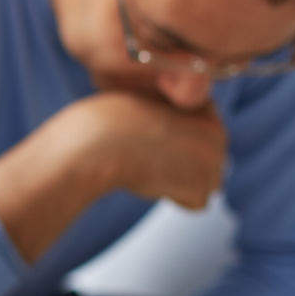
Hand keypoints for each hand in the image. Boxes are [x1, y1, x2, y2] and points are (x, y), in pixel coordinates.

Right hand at [0, 90, 226, 262]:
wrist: (83, 145)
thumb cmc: (91, 128)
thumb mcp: (123, 108)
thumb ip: (150, 115)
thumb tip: (163, 129)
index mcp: (188, 96)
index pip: (197, 132)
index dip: (168, 144)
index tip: (142, 140)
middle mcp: (208, 118)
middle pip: (205, 161)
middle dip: (175, 166)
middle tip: (140, 155)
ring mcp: (211, 146)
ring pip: (200, 181)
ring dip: (173, 181)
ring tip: (139, 164)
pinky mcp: (205, 173)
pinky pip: (194, 199)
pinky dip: (172, 195)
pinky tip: (145, 178)